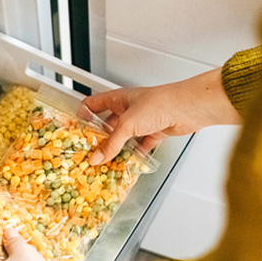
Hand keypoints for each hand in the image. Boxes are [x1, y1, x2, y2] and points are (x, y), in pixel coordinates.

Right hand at [79, 68, 240, 163]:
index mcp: (118, 99)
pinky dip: (134, 153)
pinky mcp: (154, 131)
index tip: (75, 129)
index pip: (93, 104)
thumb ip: (111, 143)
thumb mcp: (128, 124)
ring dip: (117, 148)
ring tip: (107, 160)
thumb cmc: (159, 103)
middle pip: (108, 123)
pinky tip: (129, 161)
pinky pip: (140, 145)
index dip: (83, 115)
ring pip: (124, 136)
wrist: (186, 108)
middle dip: (99, 137)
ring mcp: (141, 120)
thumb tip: (97, 157)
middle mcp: (128, 108)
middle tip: (90, 151)